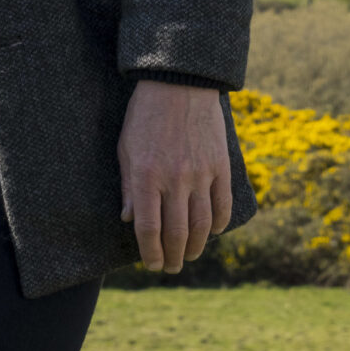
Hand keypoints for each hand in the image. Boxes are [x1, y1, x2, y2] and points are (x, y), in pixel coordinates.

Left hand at [117, 80, 232, 271]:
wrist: (180, 83)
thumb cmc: (145, 115)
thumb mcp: (126, 148)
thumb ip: (129, 187)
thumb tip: (130, 220)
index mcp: (146, 176)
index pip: (149, 230)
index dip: (150, 253)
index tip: (152, 265)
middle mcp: (174, 179)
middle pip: (177, 233)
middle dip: (174, 257)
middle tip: (172, 267)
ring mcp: (201, 173)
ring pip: (202, 225)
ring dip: (197, 247)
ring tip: (191, 255)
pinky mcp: (220, 165)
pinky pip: (222, 204)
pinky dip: (219, 224)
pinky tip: (213, 232)